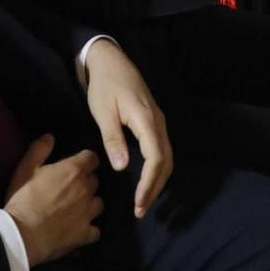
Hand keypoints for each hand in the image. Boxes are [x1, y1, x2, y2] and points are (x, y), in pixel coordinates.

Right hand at [3, 136, 102, 266]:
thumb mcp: (26, 168)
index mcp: (73, 171)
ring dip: (90, 203)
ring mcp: (88, 213)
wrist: (22, 234)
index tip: (78, 165)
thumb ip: (39, 149)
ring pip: (98, 204)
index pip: (92, 158)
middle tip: (72, 187)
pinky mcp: (86, 233)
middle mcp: (86, 190)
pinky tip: (79, 229)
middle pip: (95, 180)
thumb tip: (50, 137)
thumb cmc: (23, 198)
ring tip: (77, 208)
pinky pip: (95, 230)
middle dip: (86, 181)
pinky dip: (89, 228)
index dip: (86, 160)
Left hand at [82, 40, 172, 215]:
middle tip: (141, 210)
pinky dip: (157, 169)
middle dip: (155, 188)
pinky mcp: (154, 122)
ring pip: (166, 157)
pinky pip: (162, 150)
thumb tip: (121, 167)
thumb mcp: (103, 112)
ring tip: (144, 201)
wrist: (110, 60)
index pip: (156, 159)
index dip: (149, 184)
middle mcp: (158, 122)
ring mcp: (158, 122)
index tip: (138, 203)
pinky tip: (147, 180)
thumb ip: (113, 139)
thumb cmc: (104, 85)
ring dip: (157, 181)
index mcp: (146, 120)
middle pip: (166, 162)